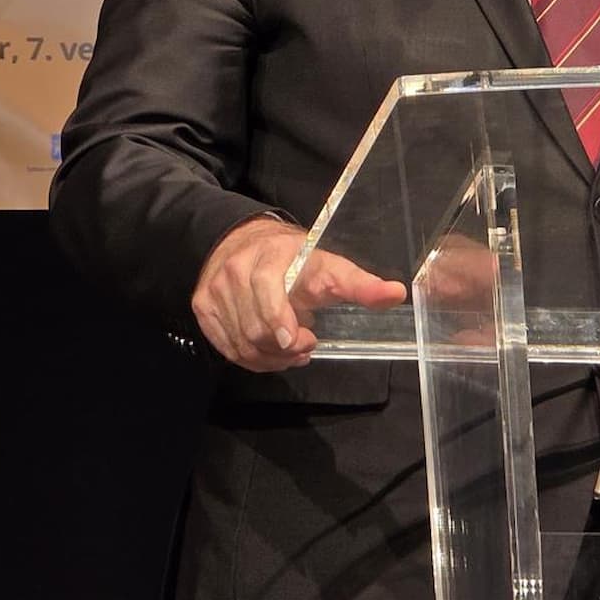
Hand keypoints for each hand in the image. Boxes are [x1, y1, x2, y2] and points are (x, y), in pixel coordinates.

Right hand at [191, 216, 406, 372]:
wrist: (241, 242)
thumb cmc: (291, 258)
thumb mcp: (327, 266)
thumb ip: (359, 284)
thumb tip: (397, 293)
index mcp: (272, 256)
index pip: (268, 290)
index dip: (281, 321)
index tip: (298, 342)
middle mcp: (238, 270)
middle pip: (258, 329)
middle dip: (287, 347)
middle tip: (306, 344)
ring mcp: (216, 289)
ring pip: (243, 343)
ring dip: (271, 357)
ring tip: (289, 347)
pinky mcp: (202, 305)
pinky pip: (227, 348)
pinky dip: (250, 358)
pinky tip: (267, 349)